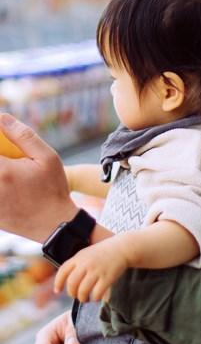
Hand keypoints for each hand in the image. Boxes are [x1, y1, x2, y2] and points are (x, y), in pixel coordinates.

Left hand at [0, 114, 76, 241]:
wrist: (53, 225)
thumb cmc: (53, 189)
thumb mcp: (47, 158)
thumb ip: (24, 136)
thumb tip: (3, 118)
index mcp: (3, 171)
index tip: (2, 147)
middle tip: (10, 160)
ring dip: (2, 170)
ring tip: (11, 174)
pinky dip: (1, 186)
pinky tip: (10, 186)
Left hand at [54, 238, 129, 301]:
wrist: (121, 248)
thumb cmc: (103, 253)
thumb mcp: (87, 253)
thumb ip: (76, 264)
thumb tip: (66, 281)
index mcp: (79, 257)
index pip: (63, 271)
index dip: (58, 282)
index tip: (57, 290)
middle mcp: (86, 264)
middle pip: (72, 284)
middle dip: (72, 293)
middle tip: (76, 296)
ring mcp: (97, 271)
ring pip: (83, 291)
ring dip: (83, 298)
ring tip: (86, 299)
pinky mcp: (107, 277)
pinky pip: (97, 293)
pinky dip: (95, 298)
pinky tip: (97, 297)